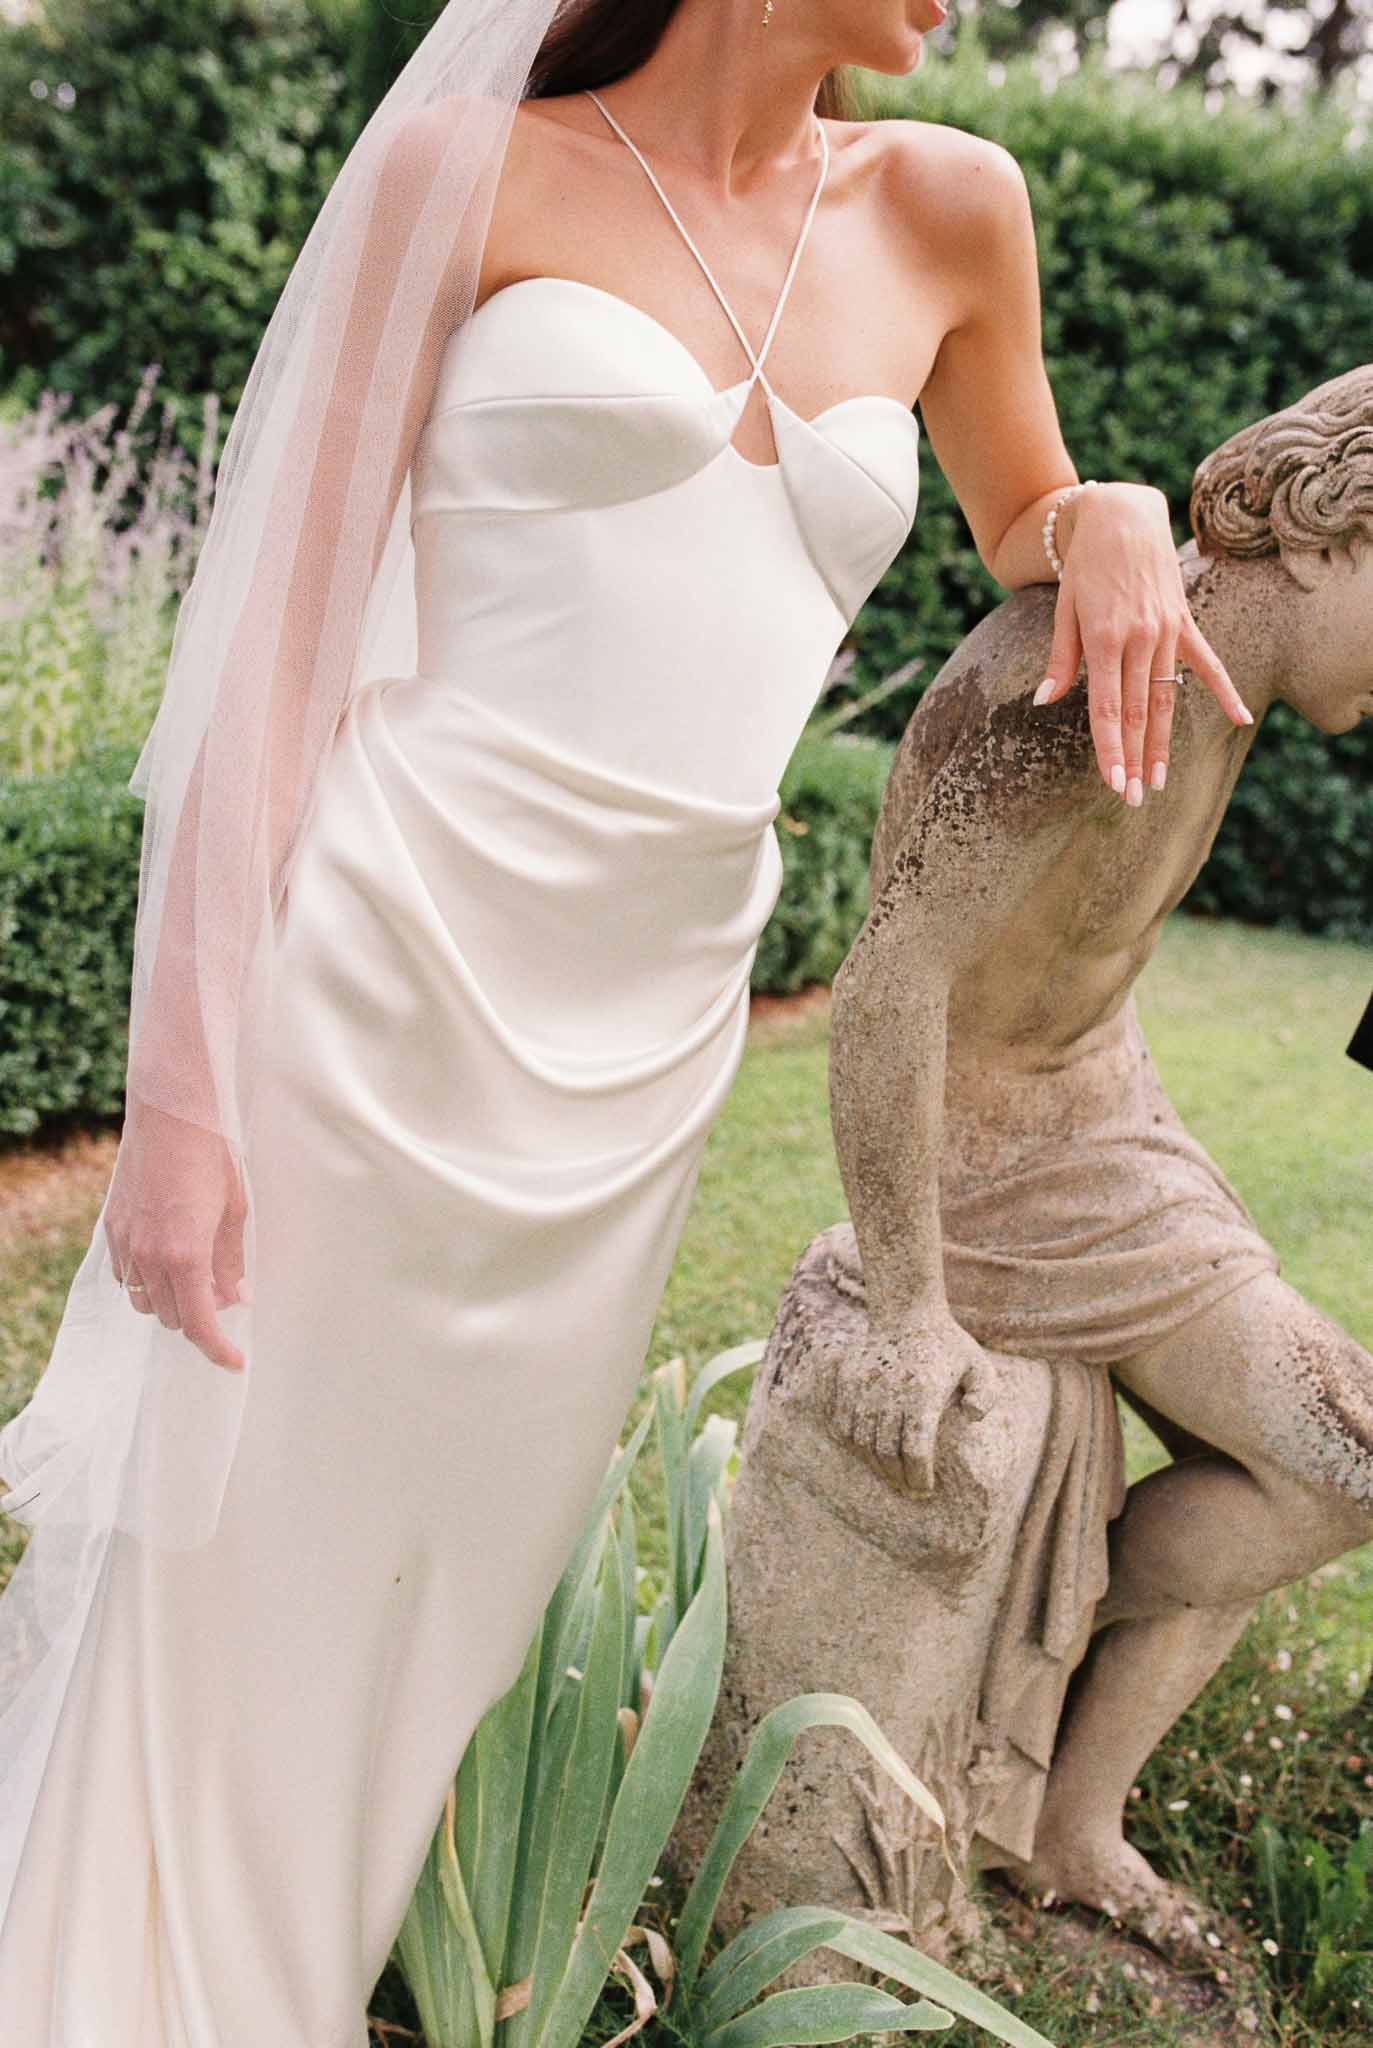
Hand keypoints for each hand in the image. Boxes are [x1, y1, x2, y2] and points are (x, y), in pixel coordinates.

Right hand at [102, 1097, 248, 1372]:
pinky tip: (168, 1258)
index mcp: (185, 1256)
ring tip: (197, 1277)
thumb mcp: (235, 1211)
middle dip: (200, 1317)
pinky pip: (126, 1276)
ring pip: (145, 1301)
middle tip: (225, 1297)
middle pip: (172, 1317)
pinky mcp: (113, 1228)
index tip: (234, 1362)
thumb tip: (236, 1297)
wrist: (171, 1115)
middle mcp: (149, 1256)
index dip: (218, 1350)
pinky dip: (147, 1280)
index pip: (198, 1324)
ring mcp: (126, 1243)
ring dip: (172, 1301)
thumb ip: (231, 1261)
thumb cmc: (211, 1158)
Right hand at [825, 1304, 998, 1497]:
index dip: (918, 1477)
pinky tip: (869, 1451)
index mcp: (923, 1390)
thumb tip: (971, 1417)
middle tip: (908, 1488)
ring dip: (875, 1464)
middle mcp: (890, 1389)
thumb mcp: (979, 1365)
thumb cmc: (947, 1345)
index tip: (924, 1489)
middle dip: (897, 1478)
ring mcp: (864, 1384)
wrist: (906, 1310)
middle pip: (886, 1451)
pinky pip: (843, 1422)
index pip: (915, 1450)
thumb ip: (986, 1394)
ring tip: (890, 1473)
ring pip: (861, 1440)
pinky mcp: (846, 1378)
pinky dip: (854, 1443)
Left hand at [1033, 482, 1253, 803]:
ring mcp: (1166, 630)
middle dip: (1133, 759)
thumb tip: (1045, 702)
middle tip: (1132, 799)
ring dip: (1161, 742)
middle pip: (1136, 712)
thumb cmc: (1084, 565)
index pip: (1107, 709)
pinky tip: (1239, 720)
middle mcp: (1139, 638)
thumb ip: (1060, 659)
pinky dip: (1224, 691)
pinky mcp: (1184, 621)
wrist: (1121, 516)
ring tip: (1158, 781)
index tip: (1113, 784)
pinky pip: (1207, 662)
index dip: (1110, 750)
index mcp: (1104, 639)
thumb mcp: (1063, 609)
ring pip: (1165, 697)